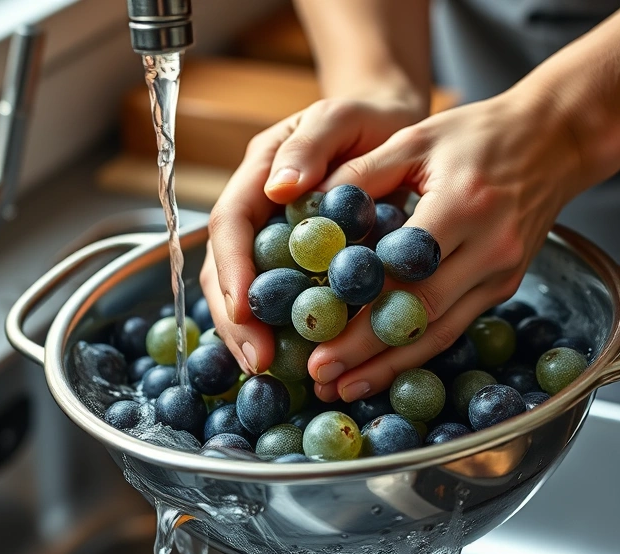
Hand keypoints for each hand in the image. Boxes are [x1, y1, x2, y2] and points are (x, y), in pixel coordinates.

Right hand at [200, 97, 425, 374]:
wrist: (391, 123)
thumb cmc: (369, 117)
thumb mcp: (342, 116)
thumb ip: (311, 145)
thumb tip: (279, 186)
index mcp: (260, 172)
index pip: (230, 223)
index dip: (232, 267)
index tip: (245, 308)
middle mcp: (260, 209)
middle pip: (228, 268)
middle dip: (237, 318)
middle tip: (259, 360)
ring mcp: (277, 237)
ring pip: (250, 291)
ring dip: (254, 333)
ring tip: (271, 370)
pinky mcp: (302, 261)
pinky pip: (284, 298)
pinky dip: (285, 330)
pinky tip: (298, 359)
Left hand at [309, 86, 590, 401]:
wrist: (554, 141)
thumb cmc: (477, 134)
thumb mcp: (415, 137)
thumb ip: (361, 174)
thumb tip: (306, 214)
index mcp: (462, 206)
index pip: (402, 272)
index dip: (358, 311)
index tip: (316, 338)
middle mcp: (489, 248)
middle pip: (420, 315)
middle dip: (366, 353)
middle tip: (320, 378)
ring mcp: (501, 273)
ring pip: (440, 332)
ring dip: (391, 366)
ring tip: (344, 387)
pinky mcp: (505, 286)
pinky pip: (456, 325)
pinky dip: (417, 349)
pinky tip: (384, 366)